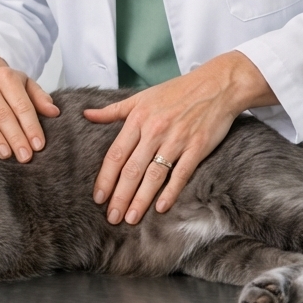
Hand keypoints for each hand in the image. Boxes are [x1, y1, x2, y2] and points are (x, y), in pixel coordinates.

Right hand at [0, 55, 59, 162]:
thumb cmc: (4, 84)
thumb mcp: (24, 84)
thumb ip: (40, 98)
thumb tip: (54, 112)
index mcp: (6, 76)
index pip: (21, 104)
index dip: (31, 126)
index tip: (38, 145)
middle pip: (3, 113)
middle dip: (15, 136)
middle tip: (25, 157)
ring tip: (6, 155)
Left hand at [83, 52, 276, 224]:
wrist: (216, 84)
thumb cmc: (178, 91)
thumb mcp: (142, 96)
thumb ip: (113, 110)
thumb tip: (86, 114)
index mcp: (138, 118)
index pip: (116, 154)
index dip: (105, 178)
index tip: (98, 198)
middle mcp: (154, 131)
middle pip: (132, 170)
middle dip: (120, 196)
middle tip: (112, 218)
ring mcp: (176, 140)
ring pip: (153, 176)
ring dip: (141, 200)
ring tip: (131, 218)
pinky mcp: (197, 147)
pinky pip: (180, 174)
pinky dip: (170, 192)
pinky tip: (161, 208)